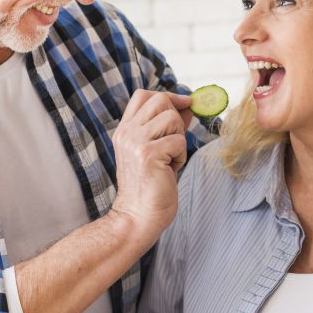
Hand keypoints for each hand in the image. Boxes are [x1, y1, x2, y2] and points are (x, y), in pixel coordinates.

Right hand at [111, 90, 191, 236]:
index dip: (168, 96)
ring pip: (171, 118)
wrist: (137, 217)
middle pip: (160, 100)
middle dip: (176, 117)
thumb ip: (168, 127)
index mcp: (125, 130)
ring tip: (170, 159)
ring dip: (179, 139)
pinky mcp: (147, 154)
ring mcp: (135, 142)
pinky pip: (178, 141)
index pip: (143, 95)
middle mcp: (126, 132)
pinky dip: (181, 156)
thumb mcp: (157, 151)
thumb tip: (188, 106)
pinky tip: (170, 170)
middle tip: (174, 143)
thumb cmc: (151, 187)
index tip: (185, 105)